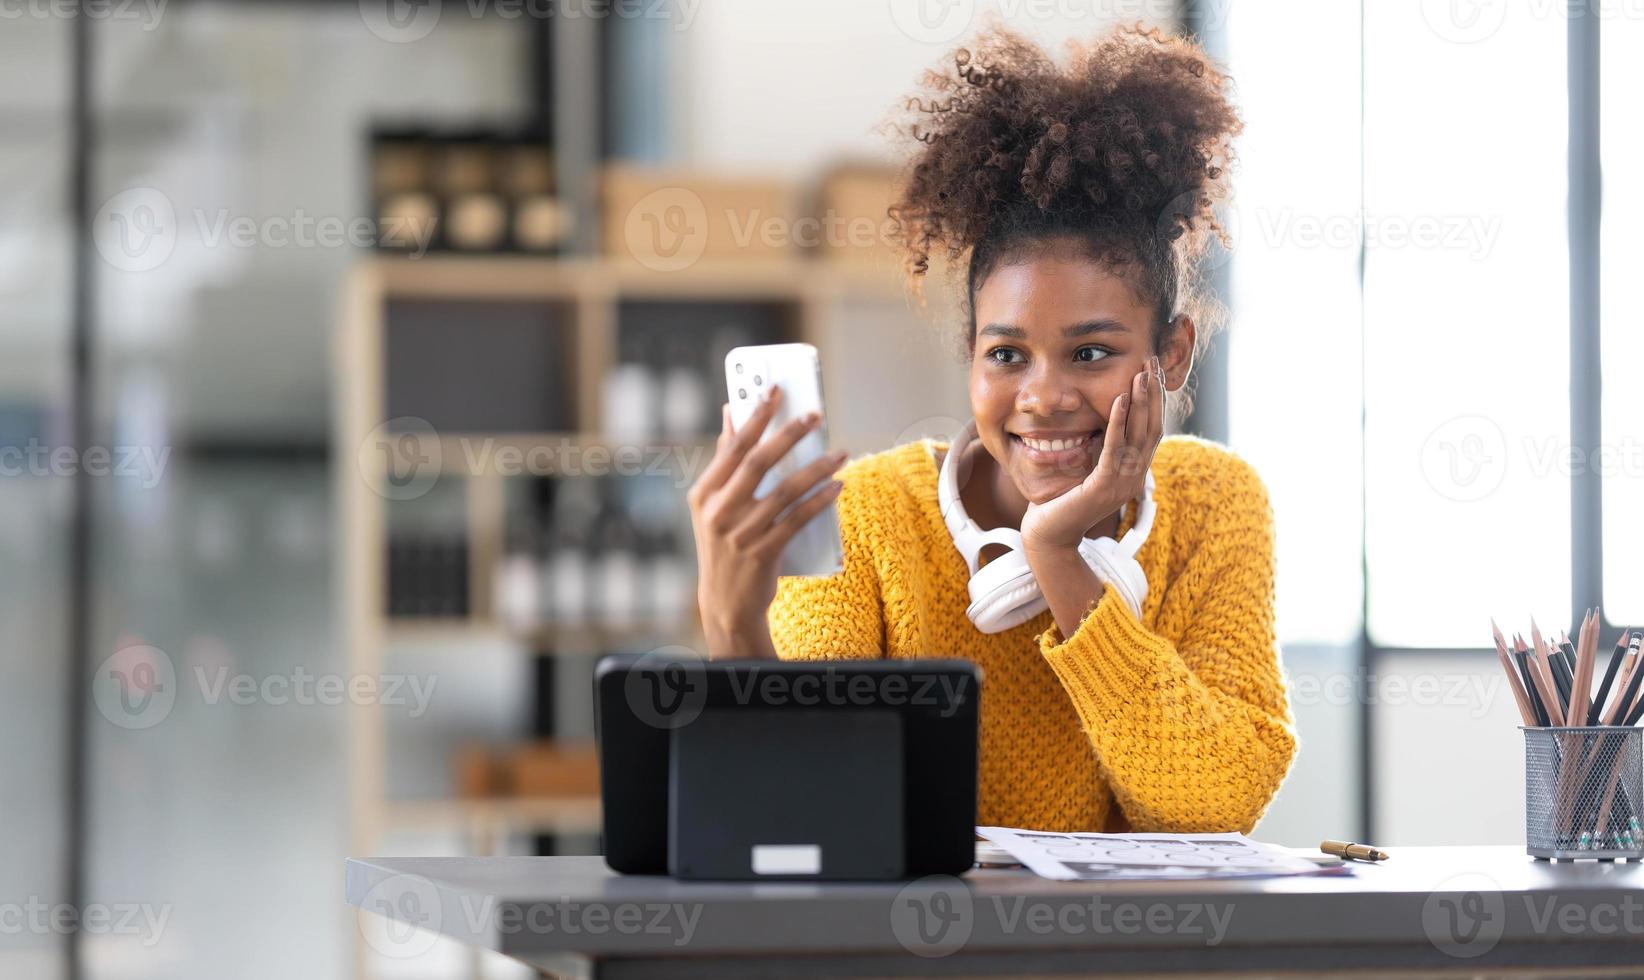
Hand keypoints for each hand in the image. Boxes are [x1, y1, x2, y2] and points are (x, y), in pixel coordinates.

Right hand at [686, 384, 847, 657]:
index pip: (732, 447)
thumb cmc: (724, 546)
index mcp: (704, 494)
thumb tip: (729, 413)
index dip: (755, 416)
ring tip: (840, 453)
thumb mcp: (714, 505)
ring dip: (816, 469)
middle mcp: (718, 512)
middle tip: (815, 415)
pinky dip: (818, 501)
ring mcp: (740, 535)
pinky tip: (836, 487)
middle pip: (758, 463)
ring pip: (784, 491)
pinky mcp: (762, 554)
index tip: (776, 391)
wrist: (726, 603)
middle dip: (789, 434)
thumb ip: (724, 460)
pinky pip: (796, 520)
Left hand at [1020, 356, 1165, 554]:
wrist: (1047, 537)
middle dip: (1154, 393)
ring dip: (1140, 402)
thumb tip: (1108, 421)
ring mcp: (1120, 485)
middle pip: (1152, 428)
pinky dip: (1117, 423)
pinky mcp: (1102, 489)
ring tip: (1142, 374)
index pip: (1151, 430)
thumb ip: (1100, 449)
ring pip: (1138, 436)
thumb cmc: (1060, 502)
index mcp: (1132, 473)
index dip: (1155, 399)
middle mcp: (1133, 478)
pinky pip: (1114, 450)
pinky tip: (1119, 399)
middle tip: (1154, 362)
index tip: (1154, 371)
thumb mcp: (1086, 469)